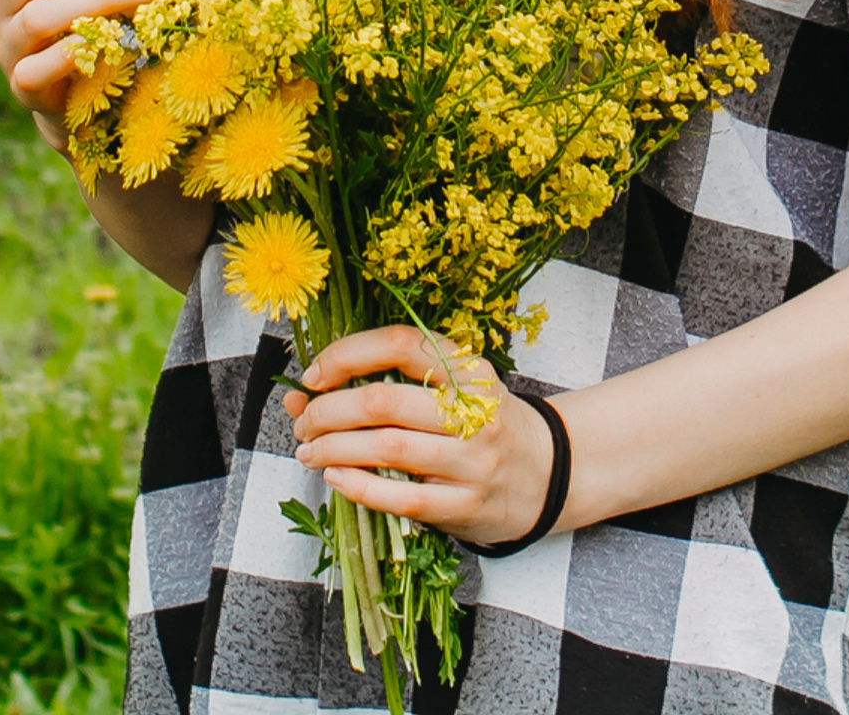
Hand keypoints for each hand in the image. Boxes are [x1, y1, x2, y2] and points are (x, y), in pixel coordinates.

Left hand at [283, 327, 558, 548]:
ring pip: (387, 449)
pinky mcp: (467, 504)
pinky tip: (336, 479)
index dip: (348, 355)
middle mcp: (474, 408)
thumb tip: (304, 394)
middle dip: (328, 412)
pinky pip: (402, 498)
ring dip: (334, 450)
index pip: (400, 344)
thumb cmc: (482, 424)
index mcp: (467, 368)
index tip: (314, 375)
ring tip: (309, 452)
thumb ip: (388, 383)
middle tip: (303, 423)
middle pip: (384, 402)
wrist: (545, 473)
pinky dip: (359, 487)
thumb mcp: (451, 390)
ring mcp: (473, 459)